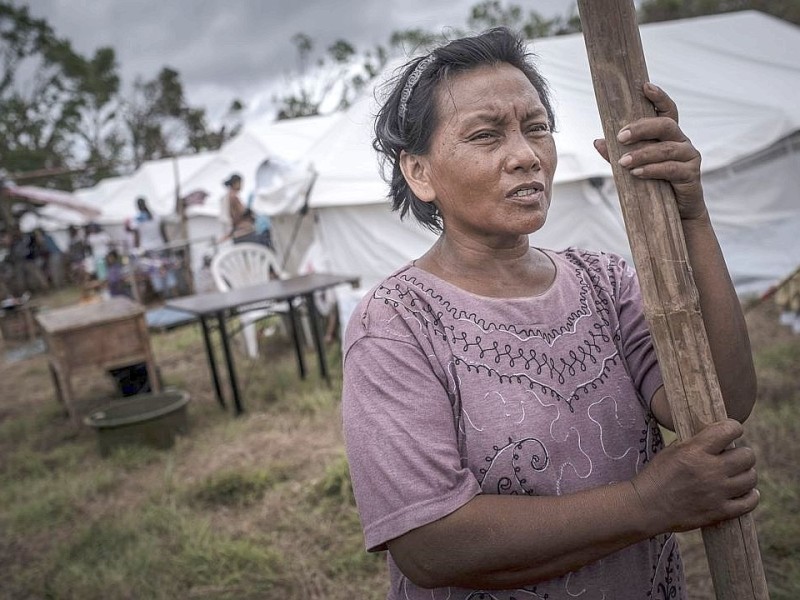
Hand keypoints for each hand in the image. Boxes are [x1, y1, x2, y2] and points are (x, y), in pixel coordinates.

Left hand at [593, 83, 705, 220]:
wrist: (677, 213)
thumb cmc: (654, 184)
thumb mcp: (633, 167)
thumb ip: (618, 154)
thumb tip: (597, 141)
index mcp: (669, 135)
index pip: (667, 111)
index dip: (659, 97)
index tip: (645, 86)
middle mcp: (681, 141)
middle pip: (666, 125)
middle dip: (642, 128)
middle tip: (620, 136)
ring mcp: (689, 157)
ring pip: (667, 149)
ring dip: (643, 154)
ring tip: (623, 162)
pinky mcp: (691, 175)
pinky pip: (671, 169)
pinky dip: (653, 169)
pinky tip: (637, 173)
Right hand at [630, 419, 758, 532]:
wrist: (647, 506)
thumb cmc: (657, 475)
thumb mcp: (671, 450)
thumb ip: (696, 442)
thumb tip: (717, 435)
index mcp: (695, 451)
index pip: (729, 430)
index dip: (734, 428)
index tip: (732, 431)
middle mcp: (709, 470)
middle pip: (747, 456)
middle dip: (743, 454)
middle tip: (735, 457)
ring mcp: (717, 492)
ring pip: (751, 478)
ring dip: (746, 474)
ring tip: (738, 474)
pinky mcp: (720, 512)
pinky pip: (749, 502)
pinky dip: (750, 496)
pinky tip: (744, 492)